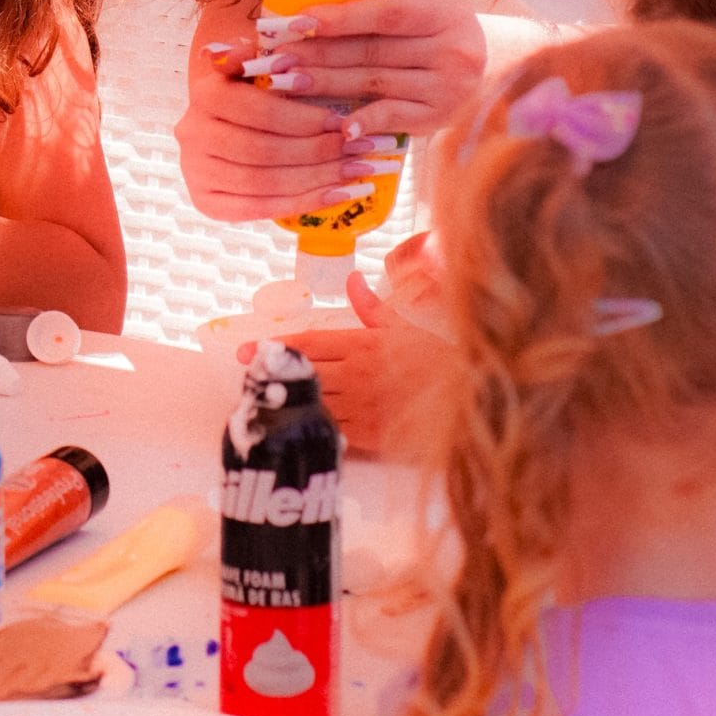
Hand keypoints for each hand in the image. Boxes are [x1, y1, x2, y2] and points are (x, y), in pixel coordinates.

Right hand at [178, 38, 394, 222]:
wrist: (221, 122)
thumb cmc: (251, 89)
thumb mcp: (257, 64)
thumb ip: (260, 56)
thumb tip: (248, 49)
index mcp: (205, 94)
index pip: (259, 112)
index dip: (304, 120)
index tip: (344, 124)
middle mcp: (193, 134)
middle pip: (264, 151)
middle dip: (319, 153)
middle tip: (363, 151)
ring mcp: (195, 172)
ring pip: (265, 183)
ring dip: (319, 179)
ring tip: (360, 172)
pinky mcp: (207, 202)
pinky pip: (259, 208)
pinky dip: (304, 202)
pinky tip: (340, 195)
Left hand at [241, 237, 449, 452]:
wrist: (467, 398)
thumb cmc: (435, 359)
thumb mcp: (405, 328)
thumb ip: (373, 308)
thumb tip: (352, 281)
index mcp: (362, 343)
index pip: (307, 344)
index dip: (275, 347)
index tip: (248, 350)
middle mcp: (356, 373)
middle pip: (302, 373)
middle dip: (273, 374)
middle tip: (247, 376)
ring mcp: (360, 405)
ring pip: (311, 401)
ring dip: (289, 401)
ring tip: (265, 400)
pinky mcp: (368, 434)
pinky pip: (330, 428)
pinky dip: (314, 424)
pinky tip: (299, 423)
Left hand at [246, 0, 485, 135]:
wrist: (491, 72)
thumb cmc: (431, 33)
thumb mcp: (414, 6)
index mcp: (444, 12)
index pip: (386, 12)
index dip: (340, 17)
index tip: (296, 22)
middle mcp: (451, 49)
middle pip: (371, 50)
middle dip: (317, 54)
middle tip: (275, 57)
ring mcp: (447, 87)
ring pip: (374, 83)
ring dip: (326, 84)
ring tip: (286, 82)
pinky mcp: (438, 118)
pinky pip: (394, 119)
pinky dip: (364, 121)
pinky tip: (338, 127)